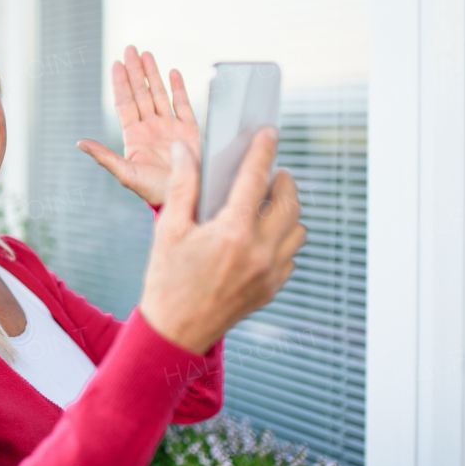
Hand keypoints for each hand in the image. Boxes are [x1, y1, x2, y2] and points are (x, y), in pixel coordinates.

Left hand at [77, 47, 200, 206]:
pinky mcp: (189, 131)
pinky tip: (173, 72)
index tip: (116, 64)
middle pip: (141, 93)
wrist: (183, 198)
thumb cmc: (152, 190)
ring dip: (153, 74)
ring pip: (160, 94)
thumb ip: (104, 156)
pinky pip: (183, 105)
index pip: (126, 103)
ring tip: (147, 54)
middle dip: (135, 71)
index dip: (121, 83)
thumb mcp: (125, 174)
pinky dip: (179, 88)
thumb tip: (79, 143)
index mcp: (135, 136)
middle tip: (130, 49)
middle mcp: (151, 127)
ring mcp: (170, 127)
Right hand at [138, 128, 305, 354]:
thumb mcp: (168, 230)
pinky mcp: (272, 288)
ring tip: (265, 206)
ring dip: (286, 212)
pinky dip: (282, 240)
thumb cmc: (166, 280)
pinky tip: (260, 237)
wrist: (175, 332)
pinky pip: (291, 255)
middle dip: (283, 180)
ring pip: (297, 229)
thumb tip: (187, 152)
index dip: (263, 151)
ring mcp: (270, 273)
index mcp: (231, 233)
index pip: (255, 179)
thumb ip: (182, 186)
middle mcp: (258, 252)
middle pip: (289, 202)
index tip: (268, 133)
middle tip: (271, 173)